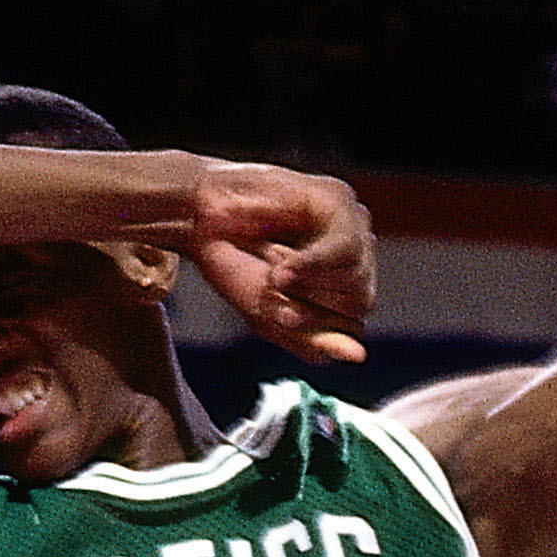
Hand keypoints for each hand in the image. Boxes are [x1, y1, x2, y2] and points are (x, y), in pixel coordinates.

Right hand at [187, 163, 375, 357]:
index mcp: (340, 292)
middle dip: (308, 302)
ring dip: (304, 281)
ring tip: (269, 259)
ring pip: (356, 277)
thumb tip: (358, 355)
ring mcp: (350, 229)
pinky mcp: (339, 201)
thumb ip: (313, 339)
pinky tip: (285, 268)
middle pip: (358, 302)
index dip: (310, 326)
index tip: (276, 314)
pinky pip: (345, 246)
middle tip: (269, 284)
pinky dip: (313, 263)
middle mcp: (352, 259)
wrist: (198, 219)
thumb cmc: (233, 262)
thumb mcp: (268, 316)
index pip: (351, 327)